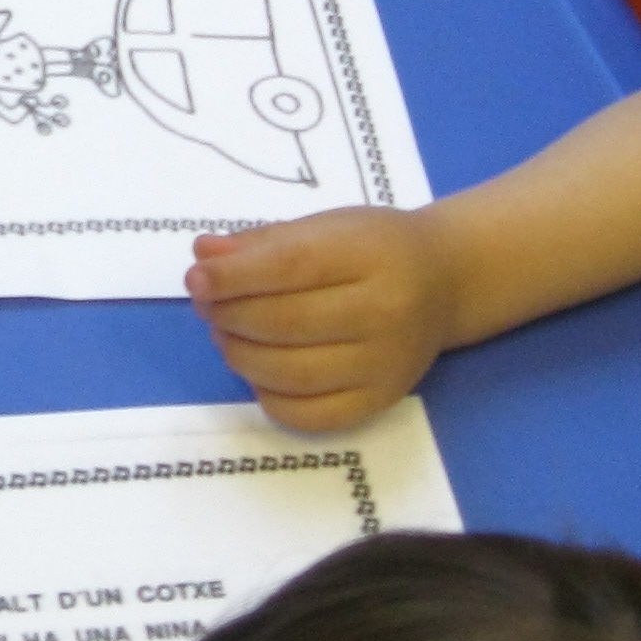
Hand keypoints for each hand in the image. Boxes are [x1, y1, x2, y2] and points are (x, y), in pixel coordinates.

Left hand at [185, 208, 458, 431]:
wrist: (444, 282)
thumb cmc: (376, 247)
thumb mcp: (325, 226)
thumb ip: (262, 242)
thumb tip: (204, 257)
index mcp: (371, 255)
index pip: (289, 269)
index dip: (233, 277)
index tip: (195, 278)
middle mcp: (384, 313)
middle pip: (285, 324)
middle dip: (230, 316)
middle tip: (207, 306)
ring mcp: (384, 364)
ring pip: (291, 373)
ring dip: (241, 355)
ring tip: (227, 333)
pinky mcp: (380, 401)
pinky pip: (309, 414)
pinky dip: (268, 396)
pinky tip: (258, 370)